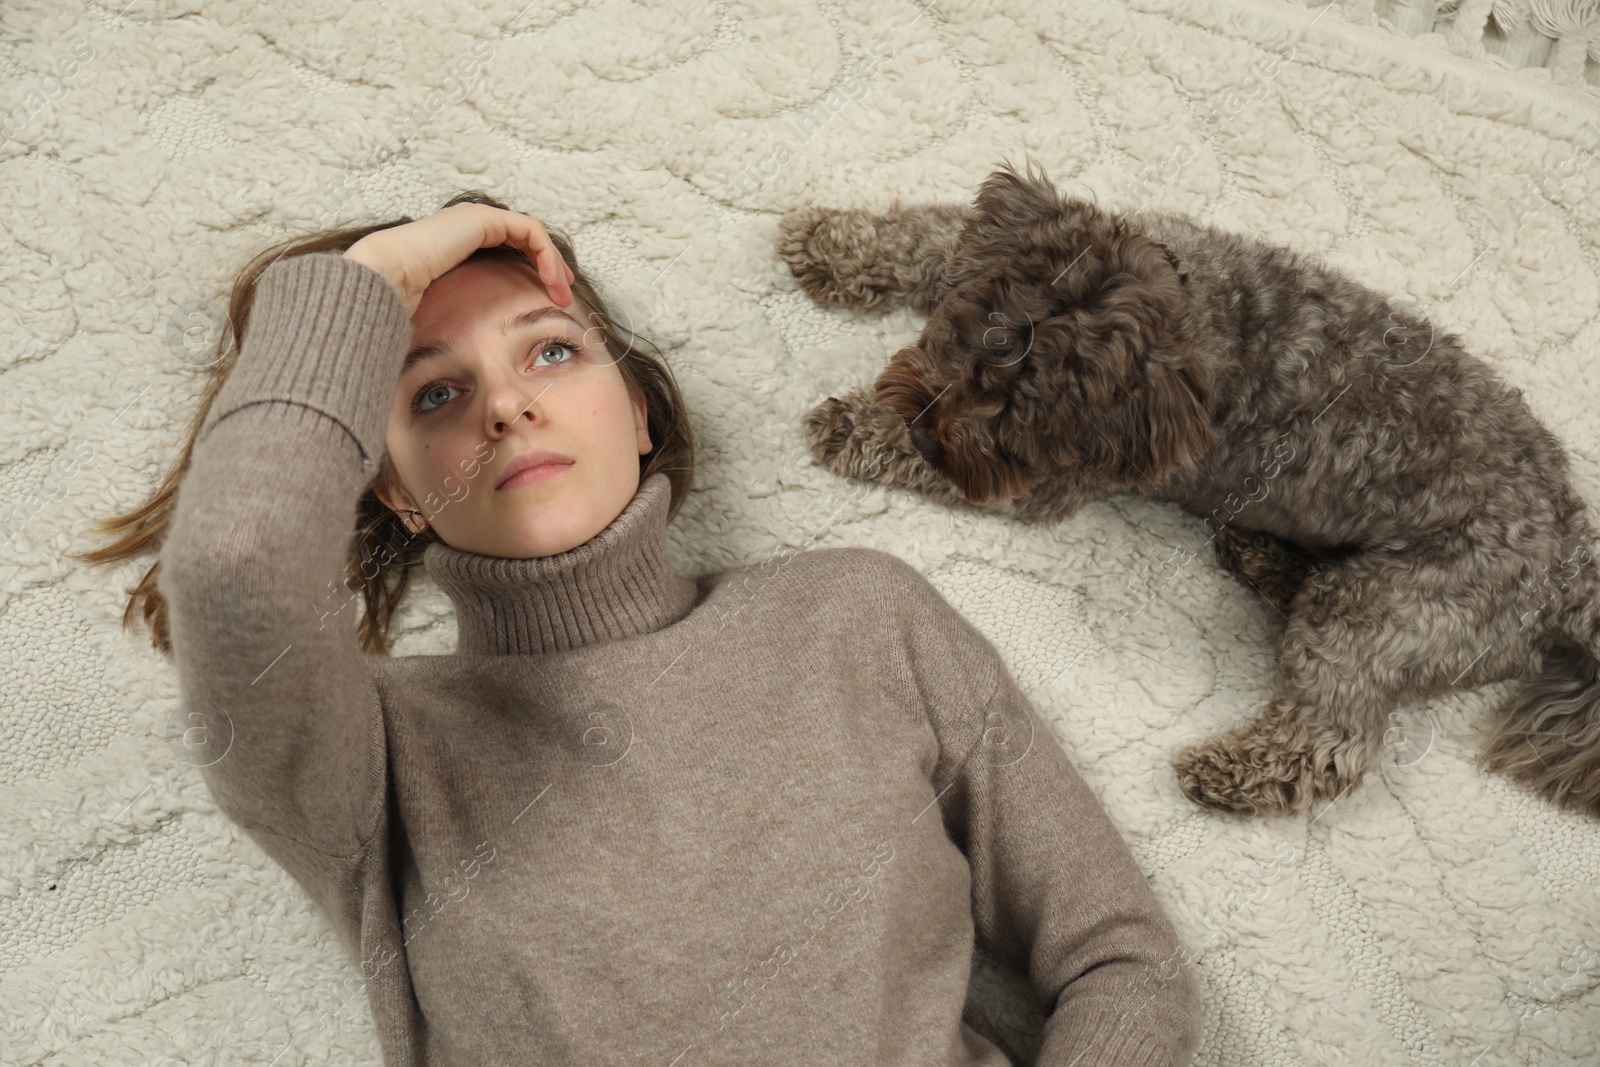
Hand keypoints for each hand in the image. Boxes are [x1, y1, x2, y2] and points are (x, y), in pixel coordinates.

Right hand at [342, 202, 576, 317]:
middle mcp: (467, 227)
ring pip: (531, 234)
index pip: (506, 250)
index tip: (548, 300)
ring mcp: (475, 219)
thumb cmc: (402, 301)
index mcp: (458, 245)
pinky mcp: (483, 219)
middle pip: (523, 240)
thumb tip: (467, 356)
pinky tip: (552, 281)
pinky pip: (529, 231)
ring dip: (552, 262)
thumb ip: (458, 319)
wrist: (384, 279)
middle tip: (564, 294)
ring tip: (563, 292)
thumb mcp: (442, 313)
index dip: (532, 272)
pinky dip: (546, 255)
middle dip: (549, 266)